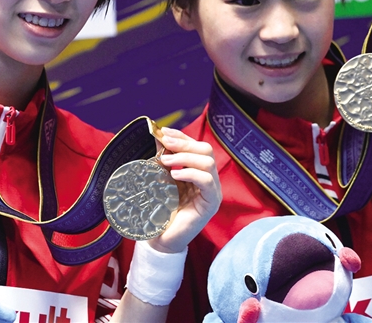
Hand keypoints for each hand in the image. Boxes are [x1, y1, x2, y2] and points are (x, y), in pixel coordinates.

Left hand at [147, 127, 220, 253]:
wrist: (160, 238)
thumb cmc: (161, 210)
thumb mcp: (162, 180)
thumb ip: (164, 161)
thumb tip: (158, 138)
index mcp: (199, 172)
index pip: (198, 147)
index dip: (182, 137)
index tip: (164, 132)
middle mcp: (209, 180)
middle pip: (206, 151)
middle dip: (184, 144)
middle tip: (165, 145)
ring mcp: (212, 192)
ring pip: (208, 163)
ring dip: (184, 157)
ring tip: (165, 161)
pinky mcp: (210, 204)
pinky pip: (207, 181)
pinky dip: (191, 173)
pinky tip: (175, 175)